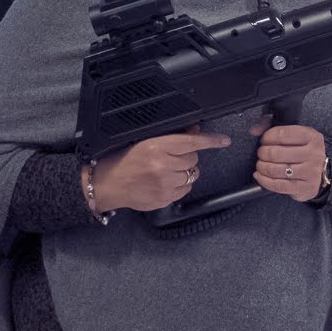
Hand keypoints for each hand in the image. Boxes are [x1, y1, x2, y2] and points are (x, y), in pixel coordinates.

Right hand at [90, 126, 230, 211]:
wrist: (108, 184)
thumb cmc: (124, 160)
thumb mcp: (145, 142)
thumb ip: (171, 138)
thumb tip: (195, 131)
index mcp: (156, 147)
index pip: (191, 142)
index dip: (210, 140)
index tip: (223, 140)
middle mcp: (162, 166)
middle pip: (193, 159)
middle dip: (187, 157)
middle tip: (171, 157)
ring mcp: (164, 184)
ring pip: (191, 175)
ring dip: (184, 171)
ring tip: (167, 170)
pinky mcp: (165, 199)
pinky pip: (185, 190)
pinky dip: (180, 185)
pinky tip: (165, 181)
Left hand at [250, 117, 327, 202]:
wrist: (320, 173)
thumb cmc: (303, 152)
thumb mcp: (294, 136)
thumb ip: (273, 128)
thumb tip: (254, 130)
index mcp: (312, 137)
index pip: (282, 134)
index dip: (267, 137)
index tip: (263, 140)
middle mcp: (314, 154)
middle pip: (276, 153)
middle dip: (263, 153)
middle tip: (261, 153)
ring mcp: (310, 172)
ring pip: (275, 170)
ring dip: (262, 167)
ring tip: (260, 164)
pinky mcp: (304, 188)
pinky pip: (278, 185)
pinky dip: (264, 180)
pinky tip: (259, 176)